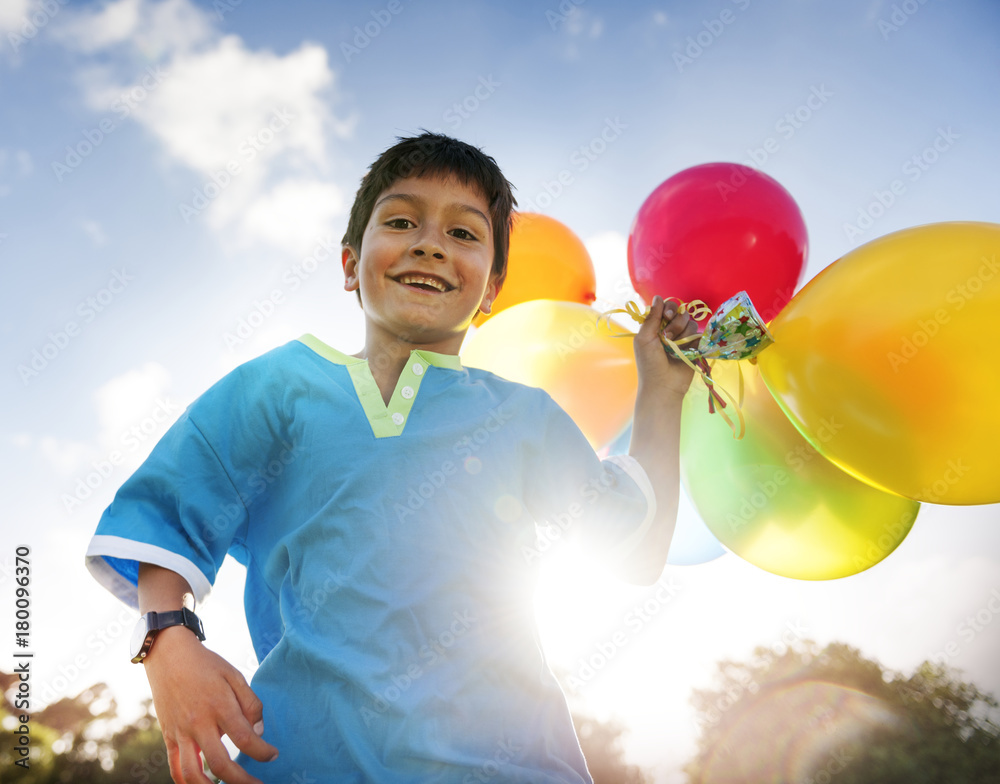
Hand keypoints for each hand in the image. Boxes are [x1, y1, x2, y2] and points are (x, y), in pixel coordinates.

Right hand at [142, 626, 277, 783]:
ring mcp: (180, 732)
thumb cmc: (207, 665)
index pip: (245, 738)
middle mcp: (198, 723)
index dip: (263, 752)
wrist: (169, 656)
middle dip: (243, 781)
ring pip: (193, 774)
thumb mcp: (235, 675)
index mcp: (219, 705)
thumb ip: (251, 704)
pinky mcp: (168, 736)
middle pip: (221, 764)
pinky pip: (175, 767)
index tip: (273, 755)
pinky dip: (188, 782)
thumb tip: (259, 732)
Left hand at [633, 295, 699, 397]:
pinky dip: (691, 341)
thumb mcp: (644, 338)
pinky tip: (685, 351)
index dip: (669, 309)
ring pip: (690, 322)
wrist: (664, 385)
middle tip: (667, 336)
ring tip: (674, 348)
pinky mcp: (695, 346)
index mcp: (656, 326)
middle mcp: (670, 330)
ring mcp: (683, 338)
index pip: (667, 307)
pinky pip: (698, 334)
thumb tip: (658, 297)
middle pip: (681, 312)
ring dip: (682, 334)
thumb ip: (652, 317)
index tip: (666, 317)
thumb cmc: (649, 363)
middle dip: (675, 323)